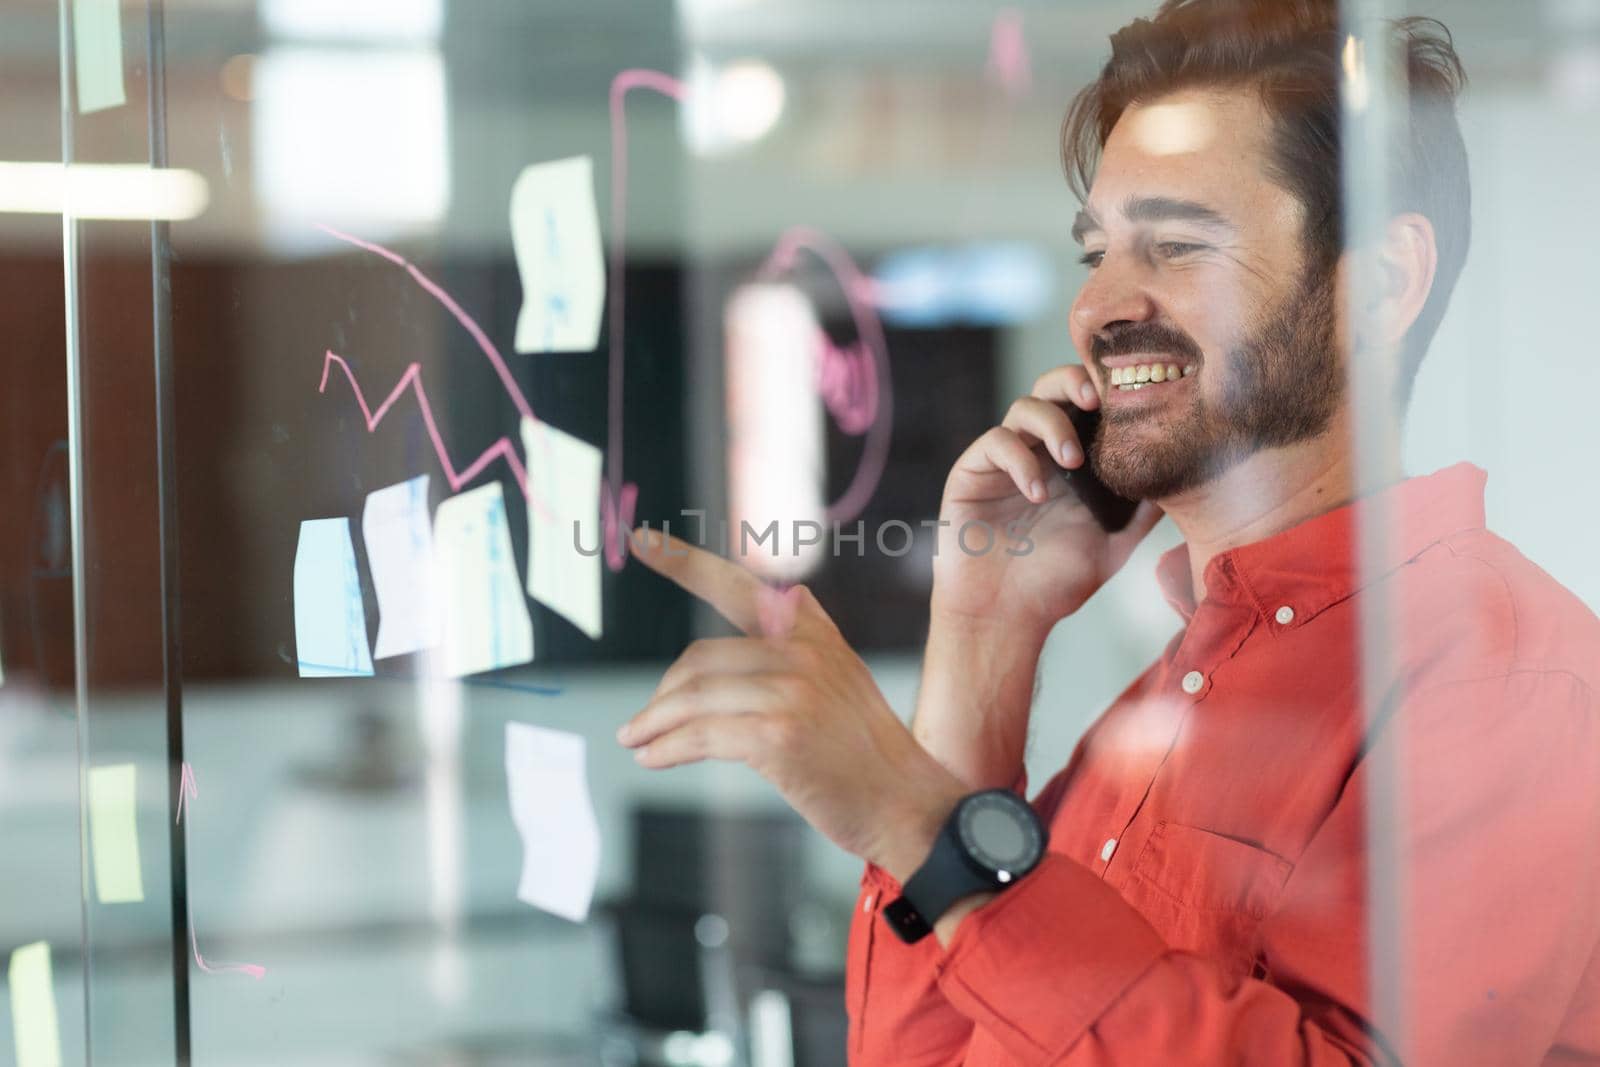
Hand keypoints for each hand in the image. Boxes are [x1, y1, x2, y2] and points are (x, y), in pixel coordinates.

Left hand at [619, 527, 966, 881]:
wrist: (907, 805)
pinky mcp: (779, 734)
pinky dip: (668, 748)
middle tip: (642, 722)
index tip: (643, 541)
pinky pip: (701, 735)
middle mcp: (802, 651)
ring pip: (694, 698)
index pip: (738, 585)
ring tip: (636, 741)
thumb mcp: (840, 678)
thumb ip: (797, 646)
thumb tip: (748, 630)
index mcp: (812, 632)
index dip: (685, 562)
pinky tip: (653, 758)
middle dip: (663, 694)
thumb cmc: (865, 755)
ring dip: (654, 723)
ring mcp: (792, 691)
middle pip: (700, 660)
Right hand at [933, 363, 1164, 641]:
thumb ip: (1144, 508)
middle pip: (1052, 388)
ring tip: (1072, 461)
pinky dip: (1020, 460)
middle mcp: (1037, 451)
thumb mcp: (1115, 542)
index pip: (1087, 405)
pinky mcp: (972, 473)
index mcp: (1072, 460)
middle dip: (1074, 383)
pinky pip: (995, 443)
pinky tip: (1037, 492)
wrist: (1004, 618)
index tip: (1131, 396)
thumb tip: (1183, 476)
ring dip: (1052, 424)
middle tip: (1097, 402)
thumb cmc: (1056, 583)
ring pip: (1023, 408)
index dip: (1106, 389)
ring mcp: (1003, 460)